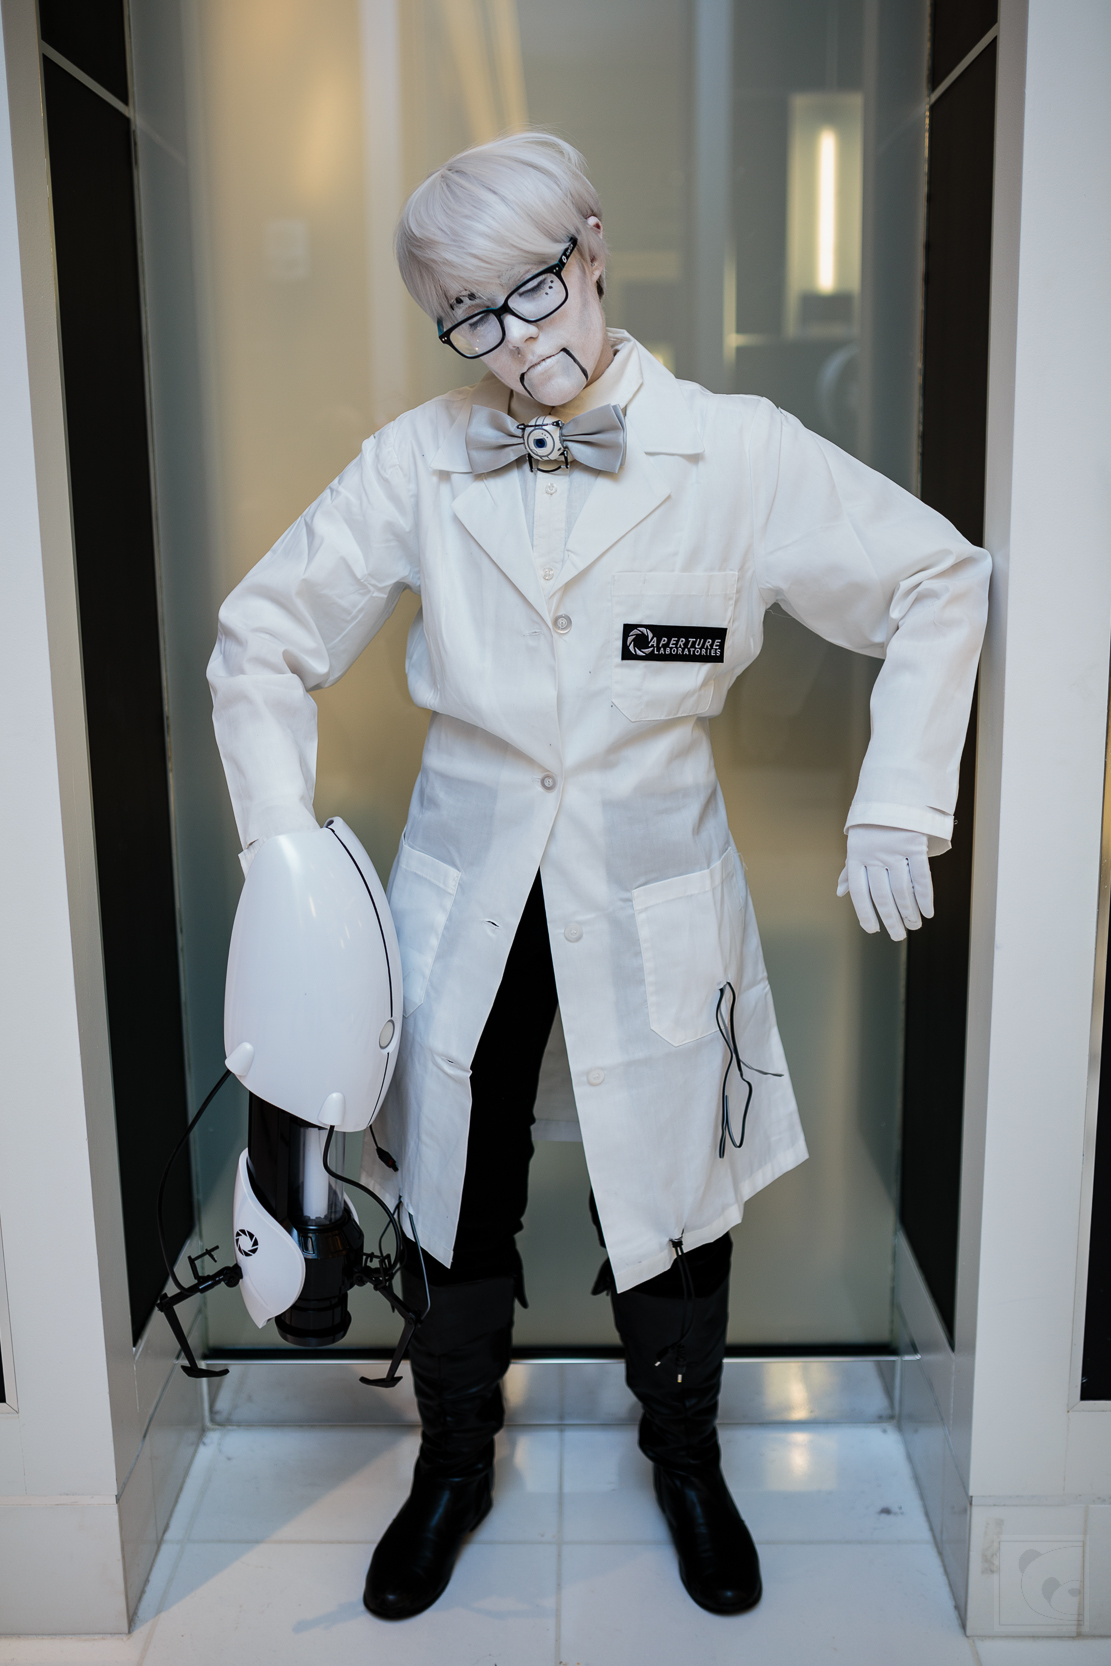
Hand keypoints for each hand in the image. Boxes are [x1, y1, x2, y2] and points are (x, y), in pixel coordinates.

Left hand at [836, 824, 933, 940]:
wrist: (894, 790)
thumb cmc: (874, 822)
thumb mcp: (857, 842)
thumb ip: (851, 869)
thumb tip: (840, 892)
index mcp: (856, 855)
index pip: (859, 892)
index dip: (865, 913)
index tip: (873, 930)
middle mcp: (873, 854)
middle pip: (882, 895)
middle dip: (891, 919)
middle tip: (898, 935)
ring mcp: (894, 848)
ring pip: (902, 889)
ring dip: (909, 912)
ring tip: (914, 925)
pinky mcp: (914, 843)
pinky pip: (921, 876)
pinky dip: (925, 897)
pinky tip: (928, 911)